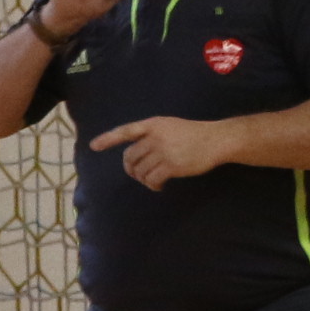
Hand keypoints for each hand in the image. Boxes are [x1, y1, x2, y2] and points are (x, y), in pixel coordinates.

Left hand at [88, 115, 237, 189]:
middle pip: (130, 157)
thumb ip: (152, 136)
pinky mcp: (170, 165)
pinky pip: (151, 180)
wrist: (215, 140)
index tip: (94, 146)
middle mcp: (155, 136)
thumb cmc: (193, 134)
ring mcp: (162, 151)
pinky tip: (160, 186)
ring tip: (153, 179)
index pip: (126, 130)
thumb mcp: (169, 126)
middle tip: (138, 174)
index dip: (109, 138)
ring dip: (143, 179)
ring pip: (140, 170)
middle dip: (131, 169)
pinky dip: (153, 186)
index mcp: (153, 124)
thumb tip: (135, 157)